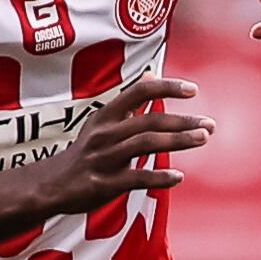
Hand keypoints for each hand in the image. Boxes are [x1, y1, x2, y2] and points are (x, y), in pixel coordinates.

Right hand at [46, 78, 212, 213]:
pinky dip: (159, 177)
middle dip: (182, 121)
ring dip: (178, 140)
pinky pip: (136, 178)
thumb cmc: (85, 152)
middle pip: (149, 120)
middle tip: (210, 124)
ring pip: (146, 144)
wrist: (51, 185)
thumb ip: (129, 103)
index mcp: (106, 115)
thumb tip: (152, 74)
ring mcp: (104, 158)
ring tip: (202, 138)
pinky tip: (178, 177)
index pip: (139, 91)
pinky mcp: (104, 183)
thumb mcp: (102, 122)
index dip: (167, 87)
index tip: (193, 89)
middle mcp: (105, 133)